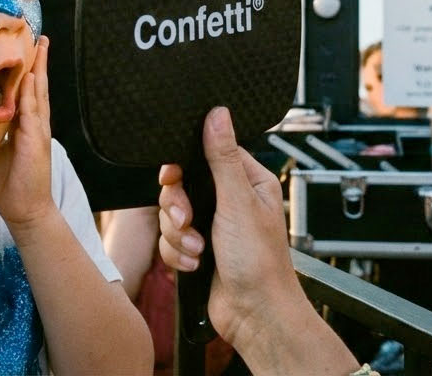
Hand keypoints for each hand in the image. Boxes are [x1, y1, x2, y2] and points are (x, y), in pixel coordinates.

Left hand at [0, 37, 53, 236]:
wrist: (25, 209)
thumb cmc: (10, 181)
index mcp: (21, 123)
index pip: (21, 88)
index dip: (21, 67)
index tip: (18, 45)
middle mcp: (32, 122)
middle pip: (34, 84)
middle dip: (36, 60)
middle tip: (38, 35)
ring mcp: (37, 130)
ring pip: (38, 92)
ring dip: (39, 69)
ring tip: (40, 46)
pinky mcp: (37, 140)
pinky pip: (33, 113)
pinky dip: (33, 94)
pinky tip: (31, 78)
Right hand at [158, 107, 297, 350]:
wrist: (255, 317)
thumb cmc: (261, 264)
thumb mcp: (239, 202)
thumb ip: (223, 158)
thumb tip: (218, 114)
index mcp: (247, 181)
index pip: (205, 153)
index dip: (184, 165)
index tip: (173, 177)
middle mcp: (229, 200)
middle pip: (182, 184)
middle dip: (178, 207)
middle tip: (188, 221)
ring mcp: (212, 225)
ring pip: (172, 213)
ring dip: (180, 235)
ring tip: (198, 250)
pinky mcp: (198, 249)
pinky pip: (170, 240)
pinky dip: (178, 254)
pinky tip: (196, 264)